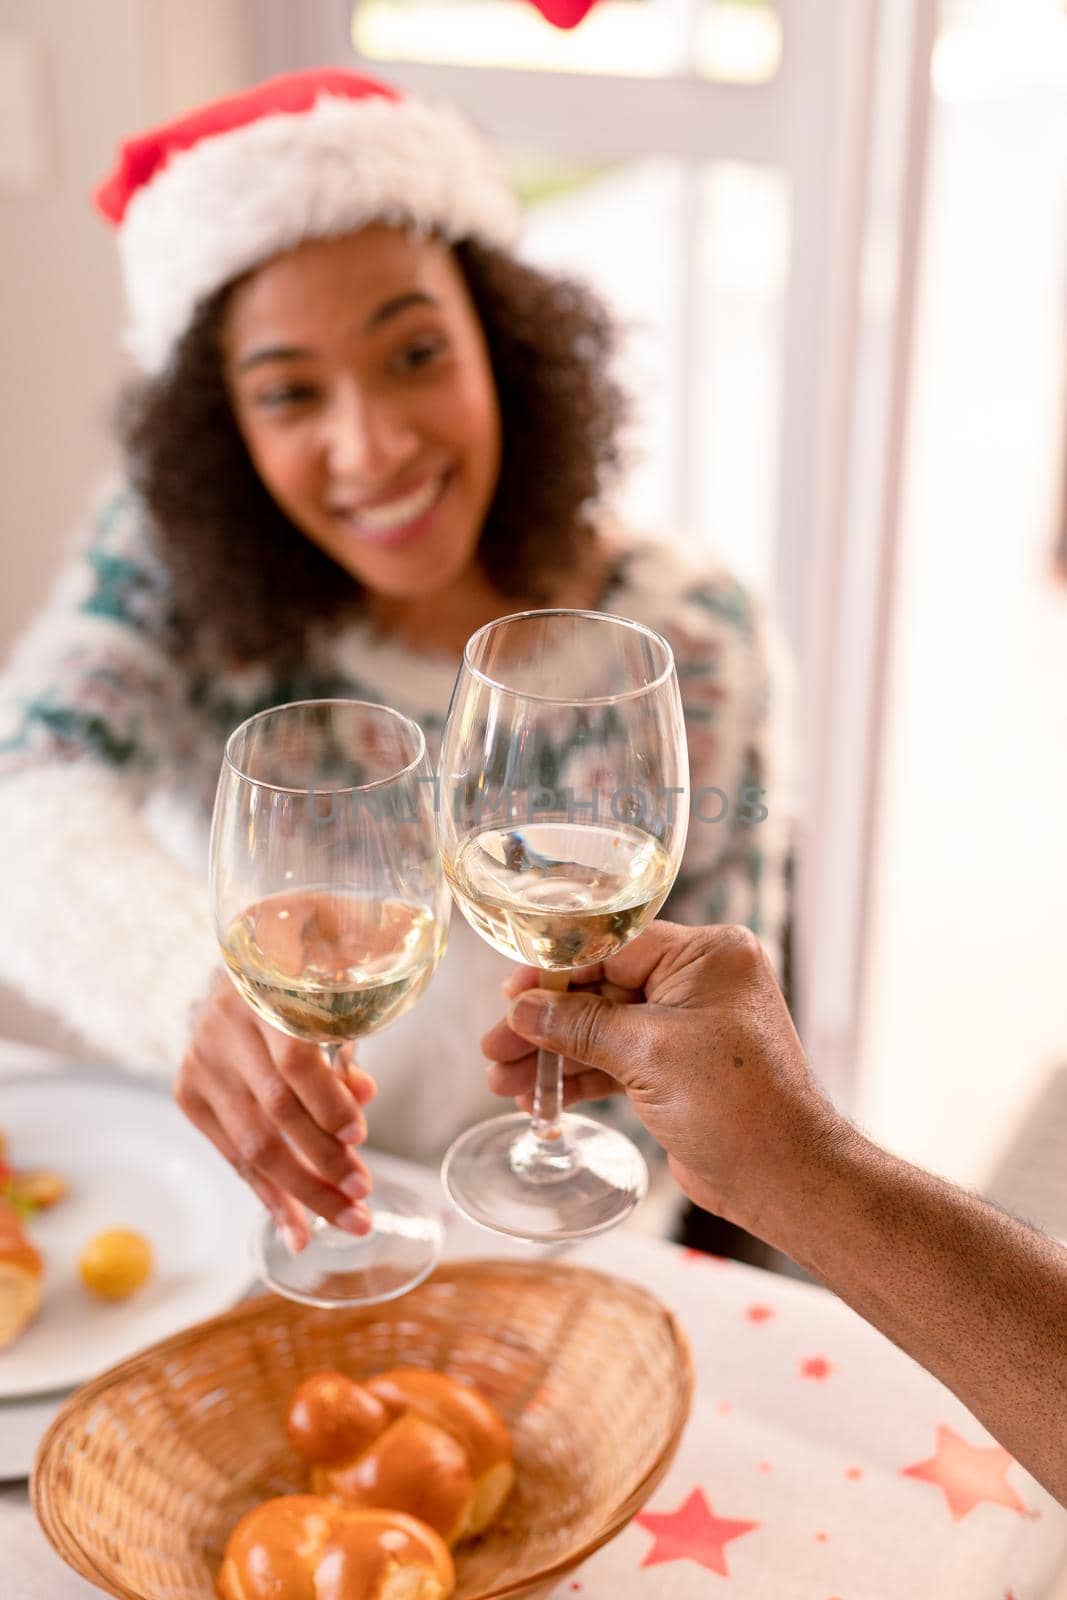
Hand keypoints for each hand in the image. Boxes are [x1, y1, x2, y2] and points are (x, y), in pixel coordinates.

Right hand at [176, 974, 375, 1250]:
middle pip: (275, 1112)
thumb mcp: (326, 1009)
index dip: (326, 1104)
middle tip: (363, 1197)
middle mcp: (224, 1032)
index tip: (359, 1138)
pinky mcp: (188, 1093)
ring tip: (344, 1218)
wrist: (238, 973)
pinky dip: (269, 1195)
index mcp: (265, 997)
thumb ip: (343, 1055)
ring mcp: (201, 1064)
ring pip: (253, 1144)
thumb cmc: (297, 993)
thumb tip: (362, 1098)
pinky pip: (234, 1156)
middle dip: (323, 1162)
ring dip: (302, 1191)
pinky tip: (296, 1227)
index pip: (294, 1061)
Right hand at [482, 922, 842, 1232]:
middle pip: (601, 988)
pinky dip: (580, 1077)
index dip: (554, 970)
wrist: (785, 1179)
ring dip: (554, 1055)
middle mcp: (700, 981)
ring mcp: (689, 1025)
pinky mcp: (678, 1067)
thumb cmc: (736, 1105)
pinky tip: (538, 1097)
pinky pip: (617, 1059)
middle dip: (545, 1021)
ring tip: (503, 1081)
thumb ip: (580, 1025)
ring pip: (603, 1028)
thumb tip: (522, 1010)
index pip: (612, 944)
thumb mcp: (649, 1054)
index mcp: (707, 955)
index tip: (510, 993)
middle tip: (494, 1046)